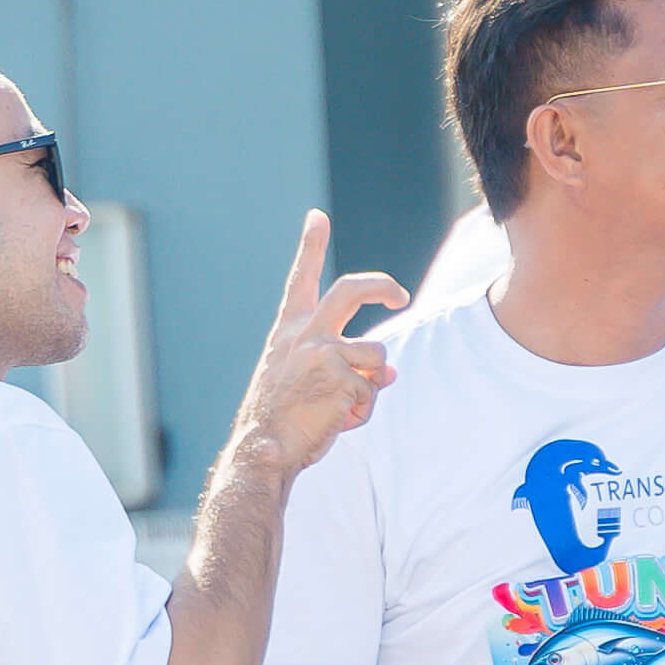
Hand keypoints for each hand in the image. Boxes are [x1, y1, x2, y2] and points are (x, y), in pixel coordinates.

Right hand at [230, 211, 407, 465]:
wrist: (264, 448)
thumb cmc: (282, 420)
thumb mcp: (307, 383)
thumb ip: (346, 367)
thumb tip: (392, 371)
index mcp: (288, 332)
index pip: (301, 280)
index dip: (311, 246)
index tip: (317, 217)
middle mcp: (304, 334)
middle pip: (351, 289)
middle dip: (381, 286)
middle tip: (400, 295)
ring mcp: (322, 351)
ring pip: (376, 353)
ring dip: (373, 383)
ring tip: (345, 407)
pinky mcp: (340, 375)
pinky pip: (373, 390)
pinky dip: (363, 412)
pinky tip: (338, 422)